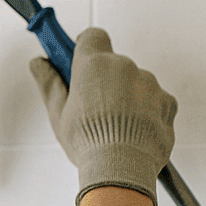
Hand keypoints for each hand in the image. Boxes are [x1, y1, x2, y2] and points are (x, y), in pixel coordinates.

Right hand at [30, 27, 176, 205]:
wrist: (121, 169)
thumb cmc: (87, 142)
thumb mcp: (58, 113)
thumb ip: (49, 83)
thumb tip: (38, 63)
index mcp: (94, 64)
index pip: (92, 36)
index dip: (85, 48)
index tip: (76, 61)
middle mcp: (124, 66)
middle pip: (113, 64)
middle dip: (104, 80)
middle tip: (92, 108)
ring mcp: (149, 83)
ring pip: (135, 83)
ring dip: (126, 98)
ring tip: (115, 127)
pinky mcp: (167, 101)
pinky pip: (155, 100)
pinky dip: (147, 112)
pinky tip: (134, 132)